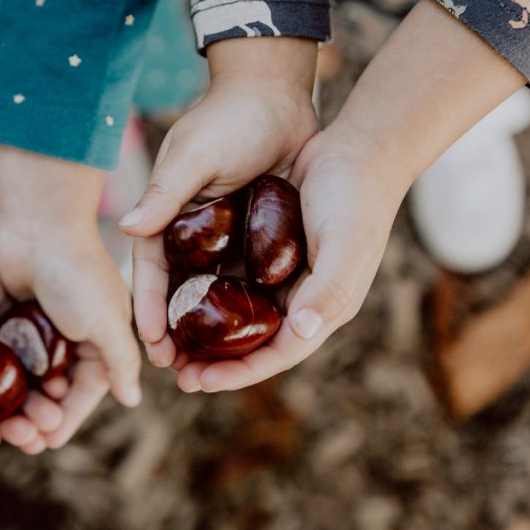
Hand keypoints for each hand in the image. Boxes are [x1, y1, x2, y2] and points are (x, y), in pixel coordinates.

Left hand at [0, 146, 141, 447]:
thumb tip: (132, 399)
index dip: (70, 417)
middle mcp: (79, 331)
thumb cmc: (74, 270)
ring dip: (23, 401)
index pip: (90, 389)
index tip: (47, 441)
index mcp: (106, 334)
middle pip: (60, 386)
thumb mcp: (104, 320)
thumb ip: (119, 361)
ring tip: (6, 422)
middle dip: (43, 414)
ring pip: (33, 376)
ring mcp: (46, 323)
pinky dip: (6, 377)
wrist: (37, 221)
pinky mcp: (19, 313)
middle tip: (22, 437)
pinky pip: (13, 355)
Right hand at [118, 38, 318, 370]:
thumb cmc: (229, 119)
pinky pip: (246, 282)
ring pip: (212, 296)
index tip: (153, 347)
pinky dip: (244, 310)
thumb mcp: (193, 156)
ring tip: (213, 369)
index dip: (151, 313)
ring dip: (211, 333)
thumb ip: (164, 193)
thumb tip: (128, 229)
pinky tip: (254, 338)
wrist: (275, 93)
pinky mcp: (251, 237)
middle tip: (181, 374)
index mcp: (166, 218)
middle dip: (177, 336)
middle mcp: (190, 234)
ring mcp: (222, 238)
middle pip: (180, 296)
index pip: (153, 275)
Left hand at [172, 122, 404, 390]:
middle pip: (253, 344)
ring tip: (170, 344)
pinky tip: (178, 295)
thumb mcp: (346, 245)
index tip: (200, 382)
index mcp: (324, 308)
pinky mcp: (269, 251)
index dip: (239, 372)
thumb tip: (300, 331)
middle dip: (216, 362)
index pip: (277, 354)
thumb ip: (328, 290)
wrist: (359, 147)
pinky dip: (209, 294)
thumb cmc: (356, 198)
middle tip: (176, 373)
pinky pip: (234, 281)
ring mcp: (285, 275)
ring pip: (239, 316)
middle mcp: (303, 299)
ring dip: (207, 332)